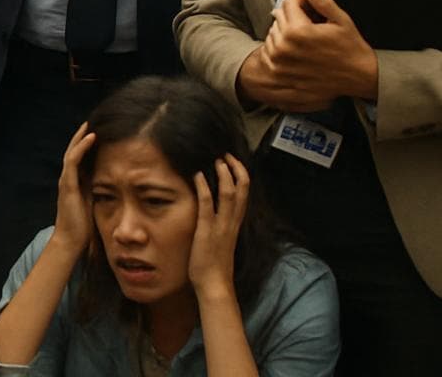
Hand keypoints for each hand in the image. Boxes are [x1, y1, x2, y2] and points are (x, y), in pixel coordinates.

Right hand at [48, 123, 96, 254]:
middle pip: (74, 150)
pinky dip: (82, 146)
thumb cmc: (84, 226)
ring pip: (72, 151)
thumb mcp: (95, 204)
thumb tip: (118, 186)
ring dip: (81, 136)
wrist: (71, 241)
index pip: (81, 158)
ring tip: (90, 123)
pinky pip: (73, 160)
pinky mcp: (68, 184)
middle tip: (92, 121)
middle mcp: (69, 178)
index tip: (100, 132)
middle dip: (83, 136)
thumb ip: (101, 192)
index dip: (88, 144)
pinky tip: (91, 137)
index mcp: (76, 182)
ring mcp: (67, 180)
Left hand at [188, 155, 247, 298]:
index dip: (240, 177)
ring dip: (224, 175)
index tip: (233, 162)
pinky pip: (207, 206)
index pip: (243, 196)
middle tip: (227, 155)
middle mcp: (231, 223)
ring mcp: (220, 227)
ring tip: (218, 160)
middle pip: (242, 191)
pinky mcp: (206, 231)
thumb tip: (214, 215)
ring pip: (229, 195)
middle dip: (236, 170)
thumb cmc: (214, 265)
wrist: (215, 286)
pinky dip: (204, 188)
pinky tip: (198, 175)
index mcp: (234, 225)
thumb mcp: (220, 241)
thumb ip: (219, 227)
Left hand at [237, 0, 378, 110]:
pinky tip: (296, 50)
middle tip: (311, 24)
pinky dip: (279, 48)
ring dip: (285, 32)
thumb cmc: (352, 50)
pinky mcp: (278, 73)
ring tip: (306, 39)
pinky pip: (269, 52)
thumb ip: (321, 0)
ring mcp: (279, 62)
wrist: (358, 79)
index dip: (301, 1)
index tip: (311, 7)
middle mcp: (284, 47)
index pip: (288, 3)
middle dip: (293, 16)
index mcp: (298, 31)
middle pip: (279, 17)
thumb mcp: (341, 21)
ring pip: (272, 33)